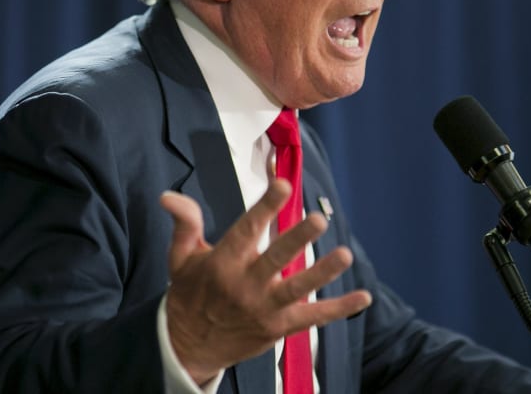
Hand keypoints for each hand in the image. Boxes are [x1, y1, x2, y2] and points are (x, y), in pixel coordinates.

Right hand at [160, 178, 371, 385]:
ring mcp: (264, 308)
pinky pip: (312, 317)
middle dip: (297, 238)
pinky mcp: (278, 327)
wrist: (188, 345)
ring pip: (297, 287)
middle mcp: (244, 285)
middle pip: (275, 259)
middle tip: (319, 219)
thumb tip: (168, 195)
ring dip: (322, 272)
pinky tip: (362, 296)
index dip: (265, 206)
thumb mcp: (180, 257)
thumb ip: (184, 223)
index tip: (283, 185)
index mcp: (222, 263)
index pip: (246, 229)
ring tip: (344, 255)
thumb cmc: (188, 293)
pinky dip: (339, 308)